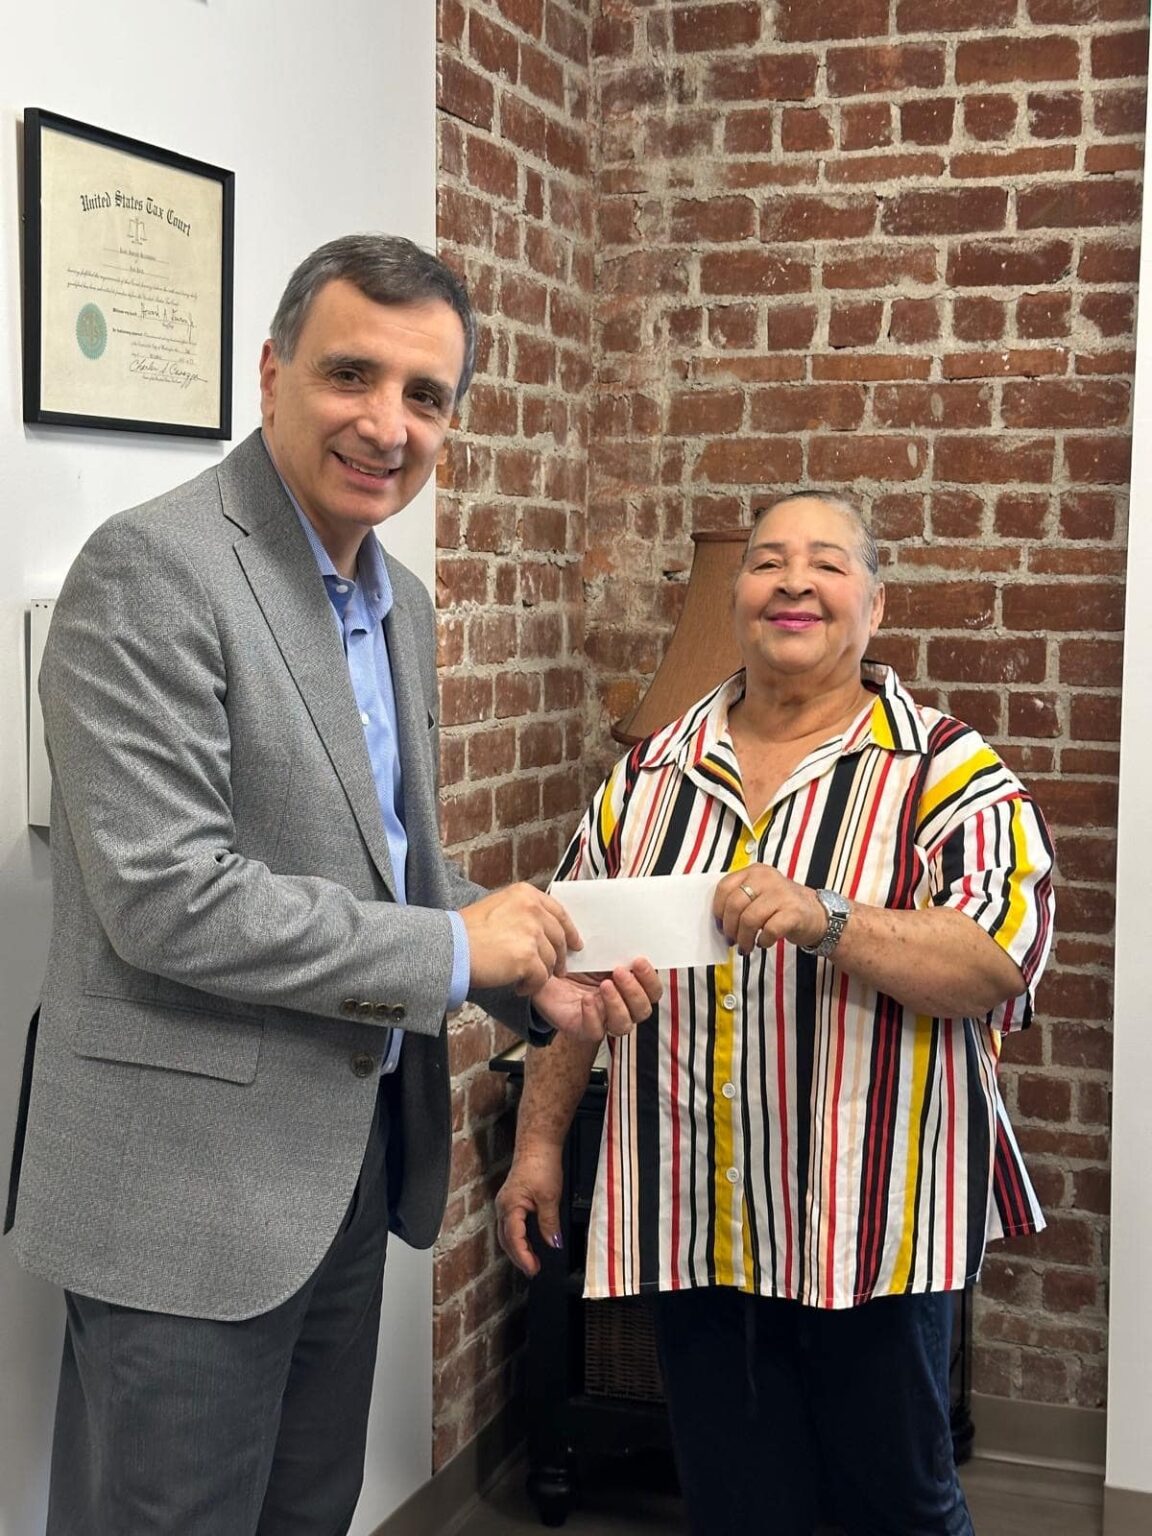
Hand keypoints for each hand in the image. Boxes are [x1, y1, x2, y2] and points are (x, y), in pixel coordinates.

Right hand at [460, 884, 580, 994]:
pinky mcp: (528, 958)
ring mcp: (531, 933)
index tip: (575, 943)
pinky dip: (531, 986)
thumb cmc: (466, 932)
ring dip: (540, 973)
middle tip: (558, 971)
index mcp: (525, 894)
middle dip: (560, 957)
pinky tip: (518, 987)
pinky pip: (541, 978)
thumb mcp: (497, 907)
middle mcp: (532, 909)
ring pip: (551, 960)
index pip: (558, 912)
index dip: (569, 930)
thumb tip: (542, 929)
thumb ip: (522, 913)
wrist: (449, 948)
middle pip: (559, 937)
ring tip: (522, 979)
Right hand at [496, 1147, 564, 1276]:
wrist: (537, 1145)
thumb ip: (549, 1224)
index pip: (514, 1239)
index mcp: (510, 1207)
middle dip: (519, 1257)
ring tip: (532, 1262)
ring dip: (518, 1250)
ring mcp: (506, 1204)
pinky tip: (528, 1244)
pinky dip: (519, 1239)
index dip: (523, 1257)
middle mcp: (503, 1207)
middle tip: (533, 1270)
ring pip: (507, 1234)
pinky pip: (511, 1226)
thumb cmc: (540, 1165)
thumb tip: (553, 1243)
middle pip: (506, 1240)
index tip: (533, 1269)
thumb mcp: (549, 1198)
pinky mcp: (511, 1201)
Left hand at [533, 959, 661, 1042]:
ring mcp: (603, 1019)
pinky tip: (586, 1000)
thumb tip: (622, 931)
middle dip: (634, 991)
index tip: (639, 960)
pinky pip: (596, 1031)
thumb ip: (609, 947)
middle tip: (619, 972)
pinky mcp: (583, 1028)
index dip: (650, 979)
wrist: (542, 975)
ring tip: (604, 985)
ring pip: (624, 1024)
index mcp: (628, 986)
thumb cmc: (571, 963)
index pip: (652, 991)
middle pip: (643, 1010)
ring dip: (617, 1004)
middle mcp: (620, 1005)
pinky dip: (594, 1016)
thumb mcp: (591, 951)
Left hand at [713, 866, 827, 956]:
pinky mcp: (794, 912)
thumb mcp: (760, 894)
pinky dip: (763, 941)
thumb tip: (718, 922)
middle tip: (732, 940)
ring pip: (750, 919)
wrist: (817, 915)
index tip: (720, 925)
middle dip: (730, 928)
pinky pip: (769, 930)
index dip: (718, 910)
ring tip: (746, 947)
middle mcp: (767, 878)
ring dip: (744, 938)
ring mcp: (782, 894)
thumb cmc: (782, 907)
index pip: (725, 887)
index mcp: (755, 872)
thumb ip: (740, 899)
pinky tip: (764, 943)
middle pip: (735, 905)